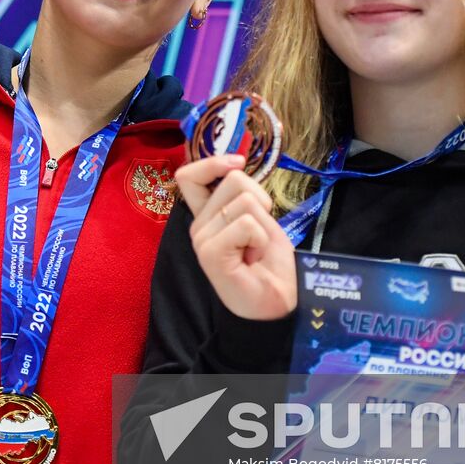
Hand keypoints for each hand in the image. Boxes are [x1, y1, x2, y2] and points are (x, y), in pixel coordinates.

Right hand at [173, 154, 296, 320]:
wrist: (276, 302)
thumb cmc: (268, 262)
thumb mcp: (260, 219)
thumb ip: (244, 195)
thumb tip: (235, 164)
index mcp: (206, 215)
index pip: (188, 175)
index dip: (212, 162)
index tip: (237, 161)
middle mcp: (199, 224)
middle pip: (233, 180)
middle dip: (260, 200)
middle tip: (259, 233)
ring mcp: (201, 238)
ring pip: (245, 200)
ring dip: (262, 224)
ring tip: (255, 248)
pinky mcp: (209, 252)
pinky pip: (246, 224)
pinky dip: (261, 240)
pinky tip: (253, 258)